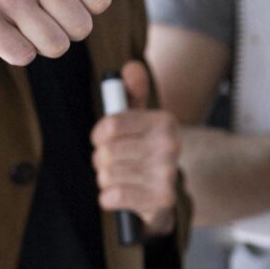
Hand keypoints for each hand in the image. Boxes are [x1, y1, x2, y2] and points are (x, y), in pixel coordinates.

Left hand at [91, 61, 179, 236]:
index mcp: (165, 122)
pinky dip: (109, 197)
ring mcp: (168, 175)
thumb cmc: (143, 151)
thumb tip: (130, 68)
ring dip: (106, 179)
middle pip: (107, 152)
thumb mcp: (138, 120)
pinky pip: (112, 196)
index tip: (103, 139)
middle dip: (102, 159)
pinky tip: (121, 194)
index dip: (99, 135)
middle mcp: (171, 146)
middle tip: (115, 162)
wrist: (163, 194)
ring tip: (121, 177)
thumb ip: (132, 91)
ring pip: (107, 174)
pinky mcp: (161, 201)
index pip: (110, 126)